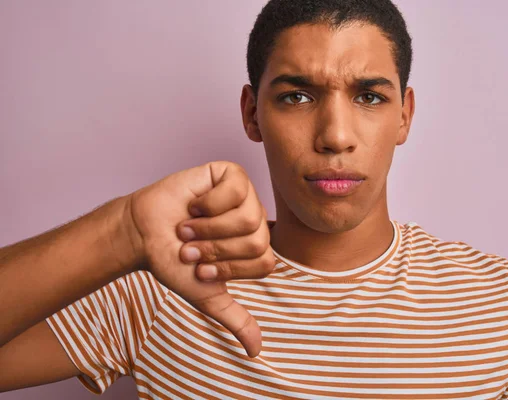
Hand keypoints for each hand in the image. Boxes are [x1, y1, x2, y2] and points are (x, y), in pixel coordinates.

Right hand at [126, 161, 274, 356]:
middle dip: (215, 250)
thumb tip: (256, 351)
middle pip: (255, 241)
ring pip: (247, 218)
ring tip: (188, 227)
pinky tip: (194, 204)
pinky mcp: (230, 173)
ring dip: (208, 229)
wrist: (142, 235)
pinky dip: (208, 204)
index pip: (264, 263)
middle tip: (191, 246)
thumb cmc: (174, 262)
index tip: (202, 268)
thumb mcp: (207, 295)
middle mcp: (256, 220)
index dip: (229, 269)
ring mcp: (246, 195)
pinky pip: (236, 190)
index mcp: (256, 247)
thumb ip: (234, 318)